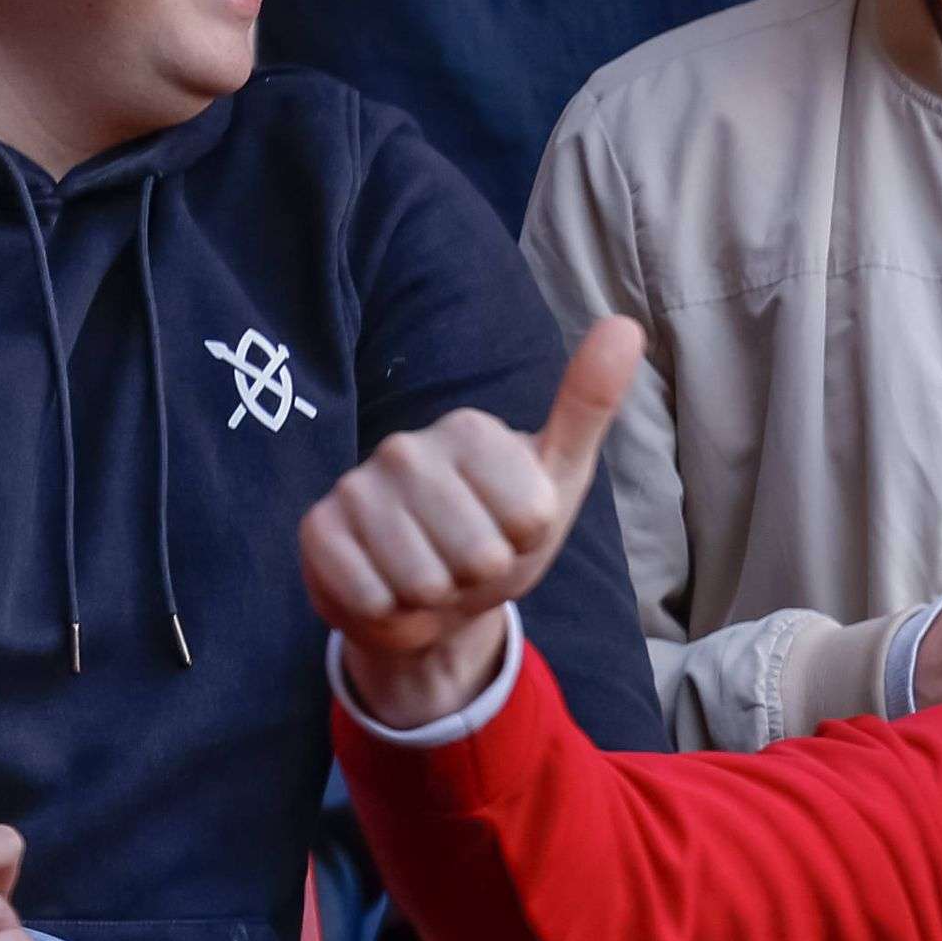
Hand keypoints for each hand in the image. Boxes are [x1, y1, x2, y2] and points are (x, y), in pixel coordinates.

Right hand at [303, 322, 640, 731]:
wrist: (427, 598)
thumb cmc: (500, 535)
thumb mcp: (558, 476)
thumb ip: (588, 405)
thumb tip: (624, 325)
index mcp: (471, 430)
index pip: (531, 517)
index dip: (527, 541)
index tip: (510, 529)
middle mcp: (406, 447)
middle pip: (480, 555)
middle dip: (480, 576)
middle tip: (466, 561)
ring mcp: (355, 486)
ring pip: (424, 582)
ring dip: (435, 598)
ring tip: (430, 574)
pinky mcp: (317, 531)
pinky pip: (374, 599)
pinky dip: (392, 614)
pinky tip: (388, 589)